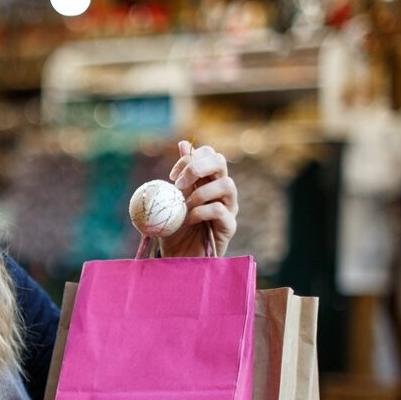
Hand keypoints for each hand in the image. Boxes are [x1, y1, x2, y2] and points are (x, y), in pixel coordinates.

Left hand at [159, 141, 238, 256]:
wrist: (177, 256)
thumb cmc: (175, 227)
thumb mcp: (171, 198)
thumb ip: (180, 173)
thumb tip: (183, 143)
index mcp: (208, 179)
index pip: (209, 154)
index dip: (190, 158)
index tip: (172, 176)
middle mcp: (221, 190)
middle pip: (221, 162)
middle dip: (198, 167)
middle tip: (179, 184)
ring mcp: (228, 207)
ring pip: (227, 184)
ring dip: (201, 192)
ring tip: (186, 205)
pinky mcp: (229, 226)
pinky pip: (221, 211)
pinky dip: (202, 212)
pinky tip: (189, 219)